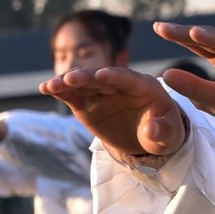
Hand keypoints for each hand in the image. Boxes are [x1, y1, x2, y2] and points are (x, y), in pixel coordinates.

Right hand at [39, 66, 188, 161]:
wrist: (147, 138)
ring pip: (84, 83)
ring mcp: (102, 91)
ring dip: (67, 82)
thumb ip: (162, 131)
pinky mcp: (87, 102)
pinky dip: (60, 90)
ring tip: (51, 86)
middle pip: (101, 78)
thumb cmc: (163, 133)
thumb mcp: (170, 136)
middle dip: (86, 77)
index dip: (115, 76)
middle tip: (69, 79)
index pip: (128, 78)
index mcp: (145, 86)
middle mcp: (121, 83)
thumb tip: (151, 129)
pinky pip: (73, 94)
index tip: (101, 75)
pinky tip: (45, 88)